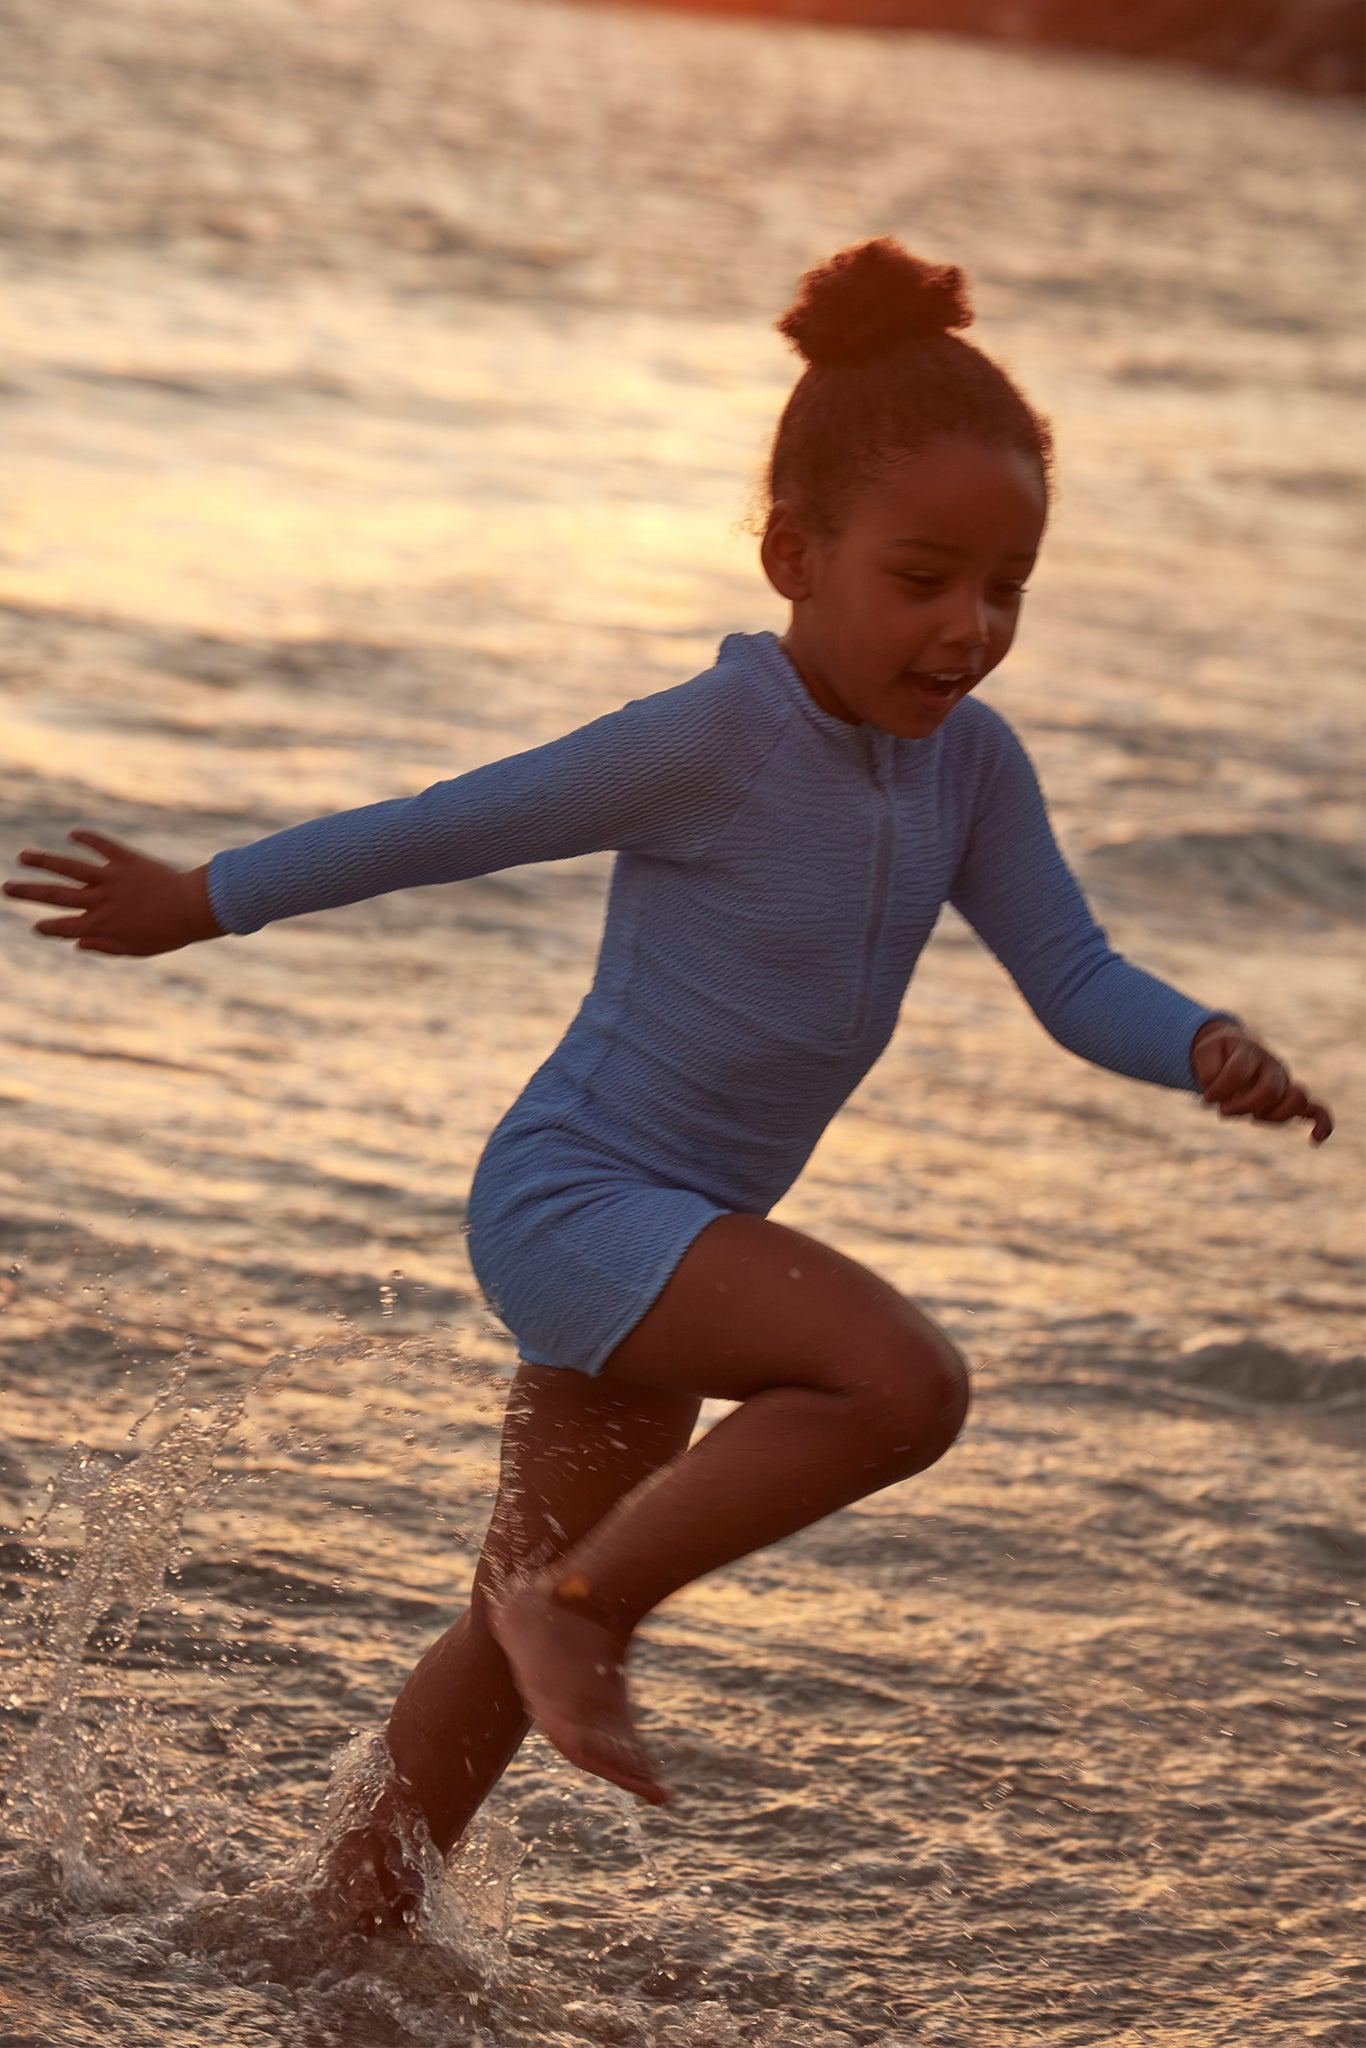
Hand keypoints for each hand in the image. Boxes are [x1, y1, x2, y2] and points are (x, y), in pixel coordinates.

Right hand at [2, 831, 223, 956]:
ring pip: (70, 868)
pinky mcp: (126, 860)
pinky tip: (72, 833)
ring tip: (23, 856)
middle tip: (6, 887)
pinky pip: (103, 846)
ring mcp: (111, 878)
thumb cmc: (167, 934)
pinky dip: (88, 838)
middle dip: (28, 892)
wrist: (192, 908)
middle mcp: (100, 900)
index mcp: (101, 925)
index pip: (64, 927)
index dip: (48, 927)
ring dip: (45, 861)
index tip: (35, 925)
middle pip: (56, 895)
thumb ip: (105, 947)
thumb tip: (77, 944)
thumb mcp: (135, 949)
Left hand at [1190, 1020, 1332, 1145]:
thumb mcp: (1204, 1053)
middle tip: (1224, 1111)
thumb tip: (1216, 1092)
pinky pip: (1316, 1110)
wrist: (1234, 1049)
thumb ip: (1208, 1069)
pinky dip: (1321, 1124)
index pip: (1238, 1073)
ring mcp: (1285, 1083)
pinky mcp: (1291, 1099)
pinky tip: (1315, 1140)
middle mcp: (1273, 1067)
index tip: (1206, 1097)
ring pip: (1296, 1100)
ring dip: (1271, 1116)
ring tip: (1254, 1117)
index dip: (1219, 1088)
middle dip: (1243, 1106)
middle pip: (1270, 1090)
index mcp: (1250, 1052)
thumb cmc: (1219, 1055)